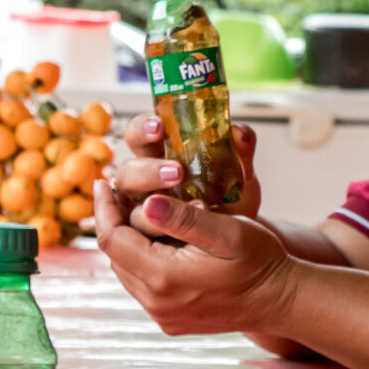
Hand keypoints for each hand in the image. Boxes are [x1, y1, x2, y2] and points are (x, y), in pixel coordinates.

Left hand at [93, 179, 298, 336]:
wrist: (280, 300)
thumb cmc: (259, 261)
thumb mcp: (227, 231)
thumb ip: (185, 218)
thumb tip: (148, 202)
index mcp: (164, 277)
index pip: (112, 240)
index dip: (104, 209)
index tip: (102, 183)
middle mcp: (156, 302)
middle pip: (115, 256)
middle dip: (115, 222)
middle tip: (120, 193)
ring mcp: (162, 315)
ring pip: (126, 271)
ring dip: (128, 243)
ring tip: (138, 214)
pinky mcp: (170, 320)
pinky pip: (142, 286)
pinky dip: (142, 261)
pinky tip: (158, 243)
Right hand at [110, 116, 262, 235]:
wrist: (242, 238)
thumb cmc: (231, 198)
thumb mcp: (240, 174)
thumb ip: (240, 152)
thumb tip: (240, 132)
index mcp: (159, 155)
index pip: (137, 136)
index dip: (142, 130)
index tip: (159, 126)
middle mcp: (145, 184)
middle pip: (126, 173)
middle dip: (146, 171)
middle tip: (176, 172)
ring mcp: (145, 215)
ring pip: (129, 211)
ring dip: (153, 208)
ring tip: (194, 205)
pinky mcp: (150, 241)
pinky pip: (137, 242)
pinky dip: (153, 237)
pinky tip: (178, 235)